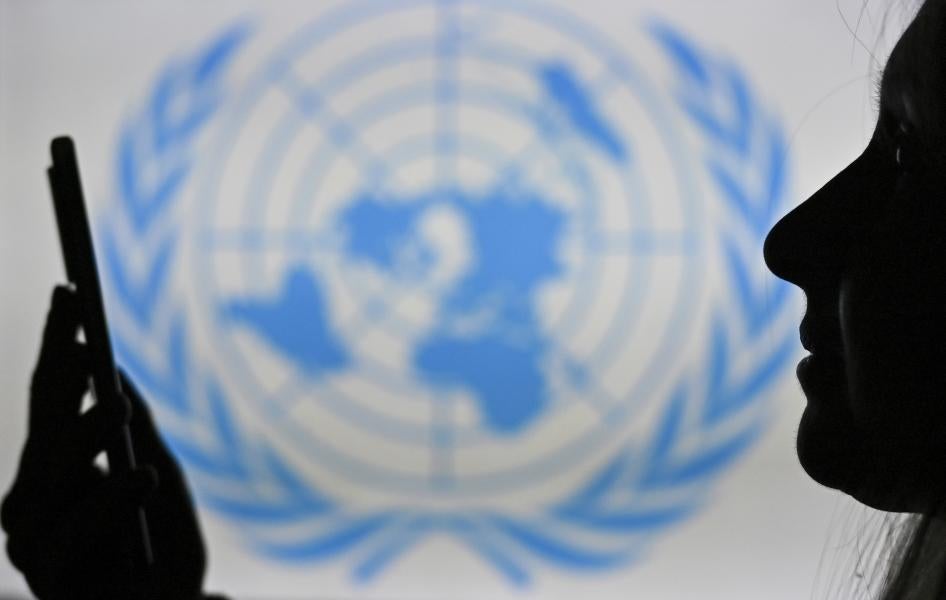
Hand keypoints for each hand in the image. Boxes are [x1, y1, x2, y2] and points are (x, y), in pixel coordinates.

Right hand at [2, 286, 208, 598]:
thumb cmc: (161, 547)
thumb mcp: (160, 475)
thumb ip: (137, 430)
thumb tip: (117, 367)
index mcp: (54, 470)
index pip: (51, 395)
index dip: (60, 344)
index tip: (70, 293)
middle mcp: (33, 497)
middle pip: (43, 419)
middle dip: (61, 364)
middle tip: (78, 314)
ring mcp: (34, 537)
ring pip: (56, 470)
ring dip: (86, 434)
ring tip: (114, 400)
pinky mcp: (52, 576)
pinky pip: (83, 528)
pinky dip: (114, 501)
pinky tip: (142, 476)